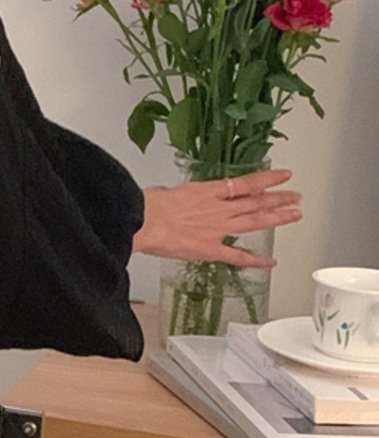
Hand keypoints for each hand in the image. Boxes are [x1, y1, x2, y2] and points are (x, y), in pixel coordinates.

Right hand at [132, 168, 300, 268]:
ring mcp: (218, 229)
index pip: (246, 183)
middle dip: (279, 199)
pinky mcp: (211, 250)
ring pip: (255, 222)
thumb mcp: (166, 191)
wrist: (141, 220)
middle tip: (296, 197)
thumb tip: (173, 198)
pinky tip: (270, 262)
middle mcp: (219, 209)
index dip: (268, 179)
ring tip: (294, 215)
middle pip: (256, 202)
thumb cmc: (147, 205)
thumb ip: (178, 196)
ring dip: (277, 218)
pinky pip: (238, 256)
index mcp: (207, 191)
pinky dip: (256, 261)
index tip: (283, 176)